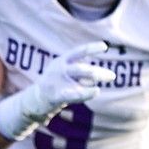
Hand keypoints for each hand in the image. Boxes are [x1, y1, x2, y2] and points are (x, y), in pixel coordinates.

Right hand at [0, 42, 115, 140]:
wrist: (35, 101)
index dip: (91, 48)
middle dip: (99, 72)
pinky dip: (86, 93)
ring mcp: (57, 82)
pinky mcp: (56, 95)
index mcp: (62, 60)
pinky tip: (96, 91)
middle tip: (112, 77)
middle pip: (82, 69)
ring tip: (109, 79)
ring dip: (96, 78)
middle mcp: (59, 68)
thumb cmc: (56, 85)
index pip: (79, 51)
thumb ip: (82, 72)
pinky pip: (74, 94)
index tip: (104, 47)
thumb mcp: (66, 73)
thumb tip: (104, 74)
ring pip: (80, 78)